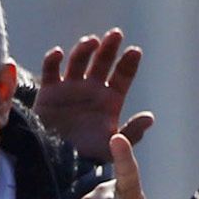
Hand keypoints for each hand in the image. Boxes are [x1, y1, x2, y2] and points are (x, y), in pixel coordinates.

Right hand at [34, 29, 151, 159]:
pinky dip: (53, 59)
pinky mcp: (49, 90)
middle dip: (110, 47)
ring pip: (79, 59)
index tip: (134, 51)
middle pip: (102, 61)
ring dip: (85, 48)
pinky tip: (58, 53)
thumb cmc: (85, 157)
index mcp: (110, 99)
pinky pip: (51, 70)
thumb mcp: (110, 147)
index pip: (122, 75)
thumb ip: (131, 133)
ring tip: (92, 42)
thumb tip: (150, 118)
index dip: (128, 62)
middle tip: (116, 34)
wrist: (53, 163)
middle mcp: (92, 89)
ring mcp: (70, 87)